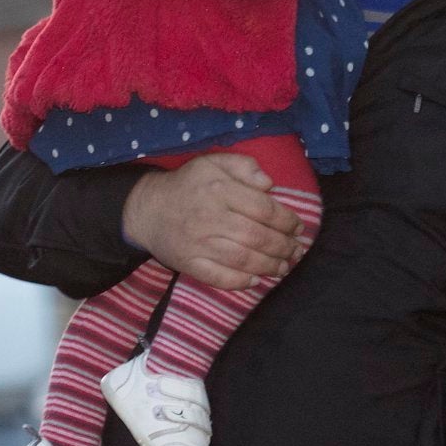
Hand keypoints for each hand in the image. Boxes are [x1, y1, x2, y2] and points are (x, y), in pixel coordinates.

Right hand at [123, 151, 308, 289]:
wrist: (147, 209)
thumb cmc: (187, 185)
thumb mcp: (213, 162)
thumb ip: (243, 166)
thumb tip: (269, 184)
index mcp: (219, 189)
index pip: (263, 208)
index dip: (286, 220)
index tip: (298, 227)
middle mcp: (210, 217)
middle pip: (257, 237)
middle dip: (283, 247)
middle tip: (296, 251)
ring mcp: (198, 243)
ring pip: (242, 259)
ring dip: (269, 267)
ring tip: (284, 267)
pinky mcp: (188, 263)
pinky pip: (218, 277)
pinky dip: (240, 282)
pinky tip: (255, 281)